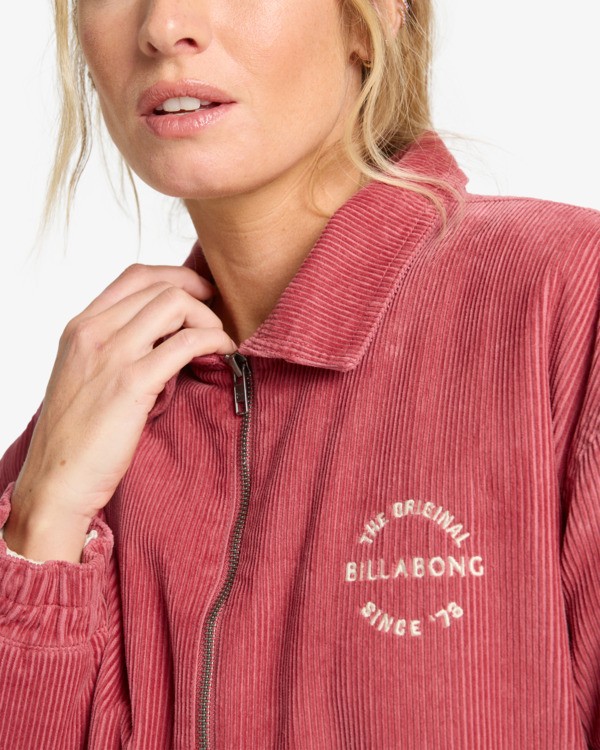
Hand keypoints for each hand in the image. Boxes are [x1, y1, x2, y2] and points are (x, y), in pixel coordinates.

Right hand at [11, 263, 235, 530]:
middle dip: (200, 300)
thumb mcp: (85, 377)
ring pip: (175, 304)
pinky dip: (213, 341)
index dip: (178, 276)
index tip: (202, 292)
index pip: (136, 276)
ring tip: (219, 344)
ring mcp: (111, 355)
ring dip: (208, 320)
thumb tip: (165, 336)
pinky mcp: (132, 383)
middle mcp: (92, 332)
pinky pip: (186, 343)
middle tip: (218, 325)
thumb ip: (115, 348)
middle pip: (161, 287)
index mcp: (80, 327)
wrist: (56, 480)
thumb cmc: (75, 437)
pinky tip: (223, 354)